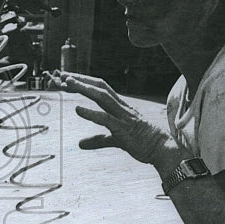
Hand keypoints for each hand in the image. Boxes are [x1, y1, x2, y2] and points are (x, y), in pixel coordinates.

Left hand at [50, 71, 170, 164]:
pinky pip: (105, 119)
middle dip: (81, 79)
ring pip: (102, 97)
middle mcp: (120, 107)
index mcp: (119, 106)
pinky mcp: (123, 129)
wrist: (161, 149)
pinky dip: (91, 114)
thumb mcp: (115, 139)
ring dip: (84, 88)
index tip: (68, 78)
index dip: (84, 81)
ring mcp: (122, 116)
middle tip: (63, 75)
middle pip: (99, 87)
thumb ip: (97, 140)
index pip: (100, 88)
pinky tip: (78, 109)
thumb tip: (79, 144)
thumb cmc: (141, 141)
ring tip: (67, 84)